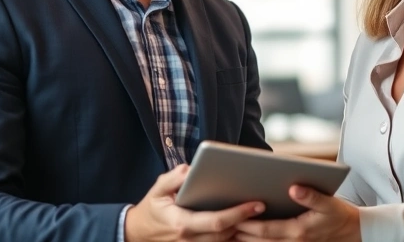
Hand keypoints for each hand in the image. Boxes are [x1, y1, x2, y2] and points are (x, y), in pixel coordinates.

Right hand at [125, 164, 265, 241]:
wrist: (138, 233)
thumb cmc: (152, 208)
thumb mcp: (157, 189)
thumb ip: (172, 178)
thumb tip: (190, 169)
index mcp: (182, 224)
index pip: (216, 221)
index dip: (238, 214)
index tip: (255, 204)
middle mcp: (190, 240)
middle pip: (226, 234)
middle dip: (247, 221)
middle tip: (265, 206)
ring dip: (243, 231)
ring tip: (261, 214)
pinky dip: (234, 237)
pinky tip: (247, 225)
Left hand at [234, 185, 359, 241]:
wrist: (352, 232)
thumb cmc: (339, 215)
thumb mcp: (330, 203)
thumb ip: (311, 196)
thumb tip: (293, 188)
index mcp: (299, 231)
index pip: (267, 230)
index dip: (249, 224)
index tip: (233, 218)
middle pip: (259, 241)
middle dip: (240, 233)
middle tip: (220, 225)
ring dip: (244, 240)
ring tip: (226, 230)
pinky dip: (256, 241)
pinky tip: (243, 234)